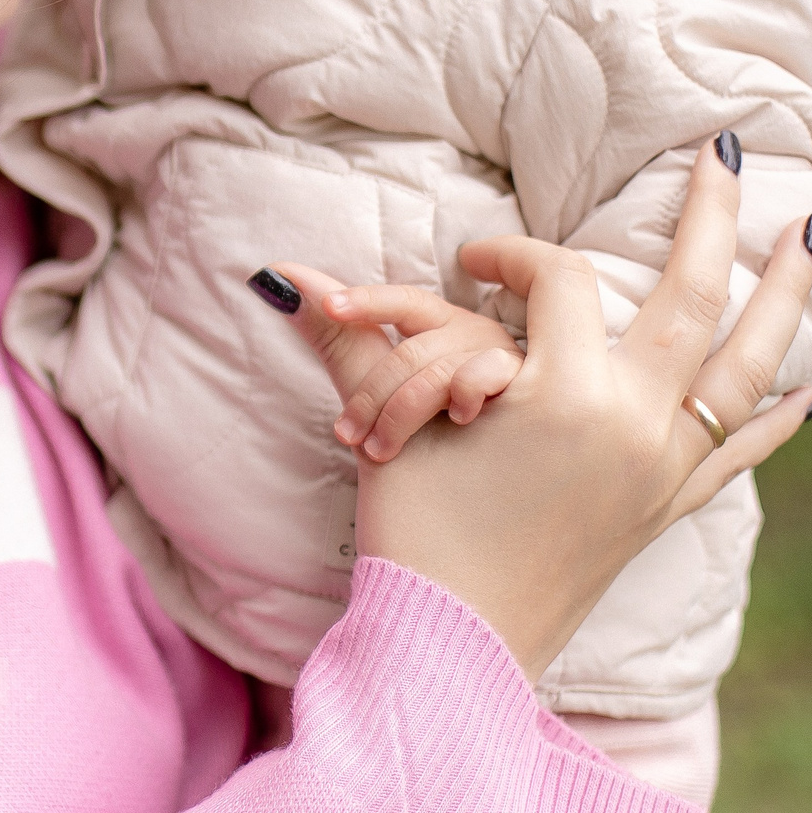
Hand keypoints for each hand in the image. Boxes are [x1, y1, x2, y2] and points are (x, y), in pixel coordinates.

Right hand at [258, 144, 811, 675]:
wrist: (456, 650)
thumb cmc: (417, 539)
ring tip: (810, 233)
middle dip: (712, 216)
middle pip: (692, 294)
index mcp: (568, 396)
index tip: (474, 261)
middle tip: (725, 151)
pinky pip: (741, 455)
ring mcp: (662, 470)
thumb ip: (360, 344)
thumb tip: (288, 278)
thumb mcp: (391, 427)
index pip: (560, 282)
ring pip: (746, 366)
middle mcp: (635, 425)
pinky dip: (780, 420)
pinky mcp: (666, 509)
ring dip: (782, 295)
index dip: (513, 255)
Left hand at [274, 283, 522, 462]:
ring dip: (400, 411)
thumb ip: (336, 334)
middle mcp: (482, 343)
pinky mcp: (535, 397)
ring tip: (380, 452)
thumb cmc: (413, 461)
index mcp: (447, 332)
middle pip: (418, 344)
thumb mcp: (369, 395)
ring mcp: (512, 369)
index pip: (405, 304)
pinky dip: (464, 389)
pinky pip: (490, 371)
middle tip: (348, 436)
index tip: (328, 307)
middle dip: (373, 392)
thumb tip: (276, 275)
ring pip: (442, 364)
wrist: (448, 537)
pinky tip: (456, 417)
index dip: (366, 302)